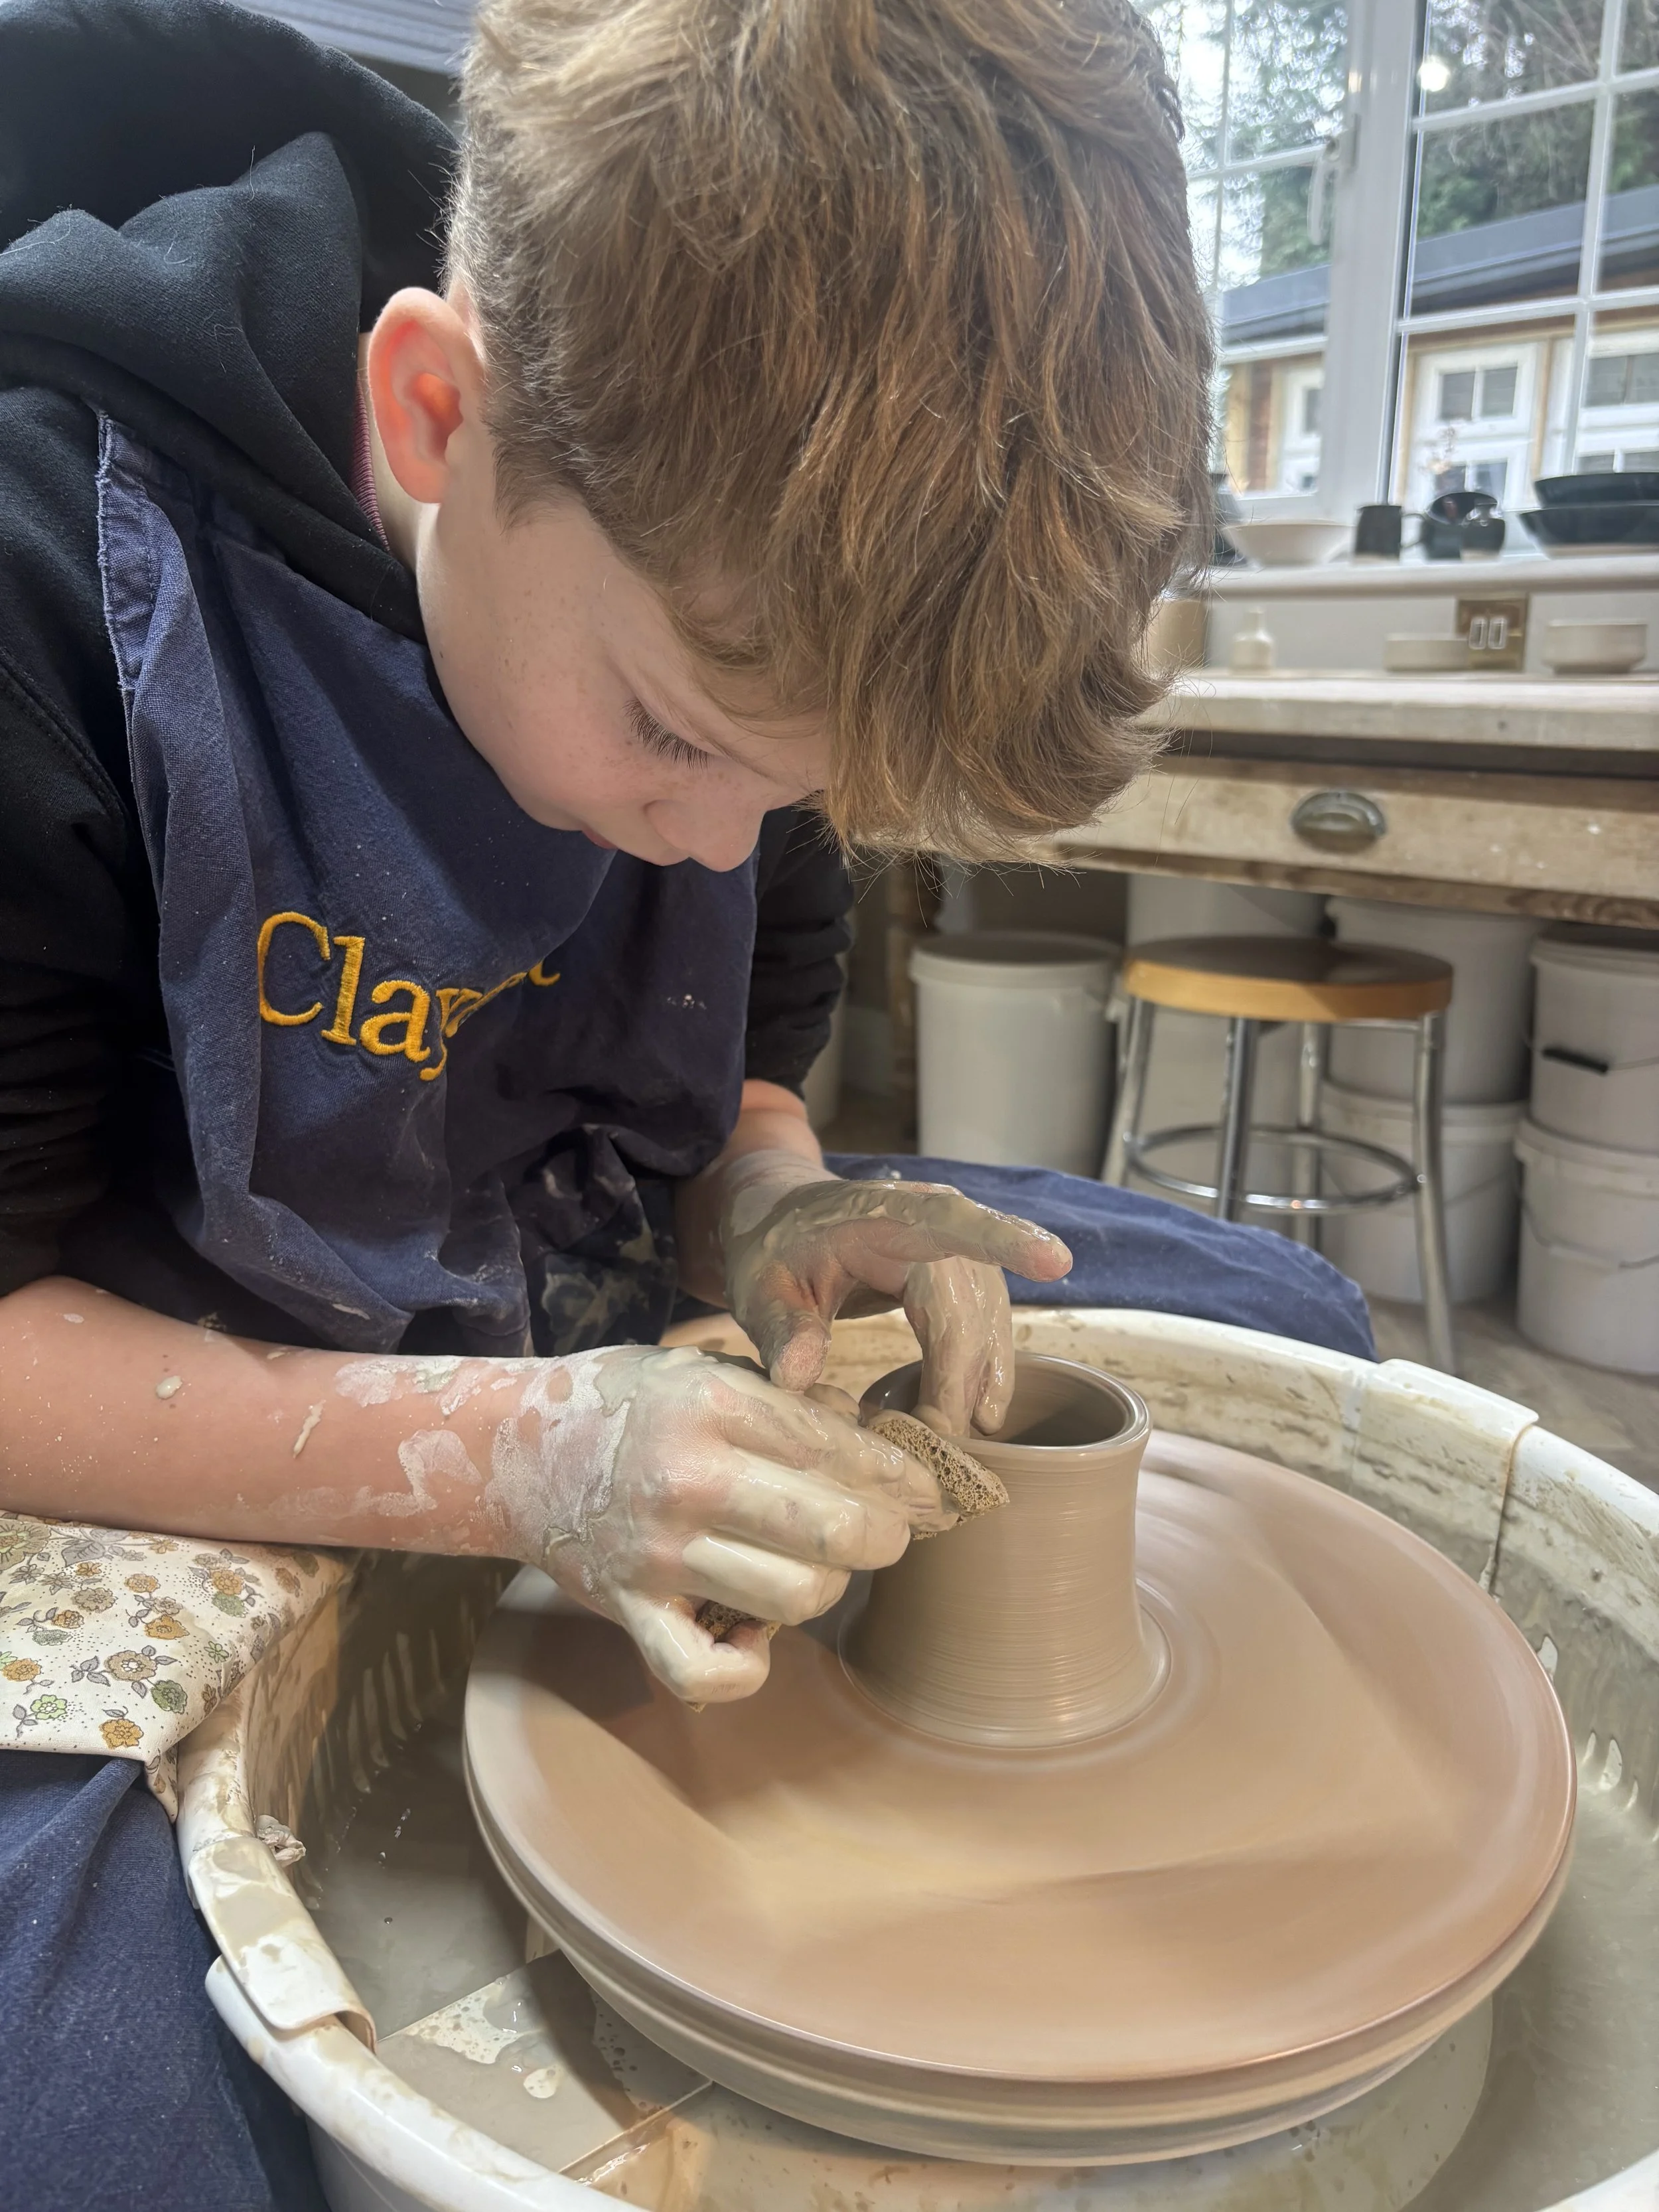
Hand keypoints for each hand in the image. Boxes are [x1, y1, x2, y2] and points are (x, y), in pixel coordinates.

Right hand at [489, 1344, 950, 1701]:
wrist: (511, 1451)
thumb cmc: (623, 1406)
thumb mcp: (700, 1369)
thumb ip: (783, 1398)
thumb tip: (863, 1431)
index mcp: (712, 1405)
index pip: (836, 1447)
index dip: (898, 1476)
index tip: (927, 1493)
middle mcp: (688, 1477)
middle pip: (832, 1530)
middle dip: (884, 1536)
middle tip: (888, 1535)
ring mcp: (656, 1551)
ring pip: (794, 1598)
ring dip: (826, 1591)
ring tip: (818, 1570)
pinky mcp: (628, 1608)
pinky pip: (703, 1670)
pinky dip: (746, 1668)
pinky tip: (757, 1638)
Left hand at [719, 1163, 1071, 1432]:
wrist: (783, 1220)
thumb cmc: (772, 1249)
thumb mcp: (757, 1286)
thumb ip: (778, 1328)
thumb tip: (799, 1377)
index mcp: (883, 1213)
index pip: (951, 1221)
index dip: (1004, 1240)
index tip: (1056, 1261)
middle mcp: (933, 1222)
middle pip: (969, 1306)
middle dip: (960, 1378)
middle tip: (934, 1441)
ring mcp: (954, 1249)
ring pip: (988, 1319)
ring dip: (982, 1379)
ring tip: (967, 1435)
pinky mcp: (961, 1275)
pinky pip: (986, 1324)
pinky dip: (982, 1370)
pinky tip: (976, 1412)